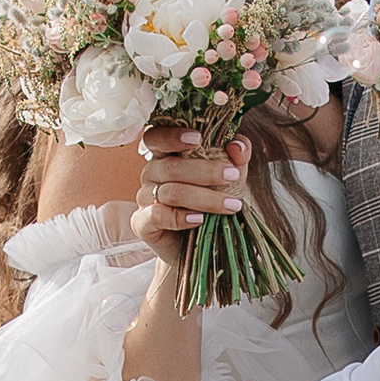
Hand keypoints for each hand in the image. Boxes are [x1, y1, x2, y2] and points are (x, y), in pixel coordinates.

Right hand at [135, 127, 241, 249]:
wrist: (202, 245)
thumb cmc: (213, 204)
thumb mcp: (231, 177)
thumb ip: (237, 157)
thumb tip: (236, 145)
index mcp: (166, 156)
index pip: (157, 137)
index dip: (172, 135)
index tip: (197, 138)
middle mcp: (151, 174)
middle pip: (170, 166)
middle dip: (205, 171)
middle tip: (233, 176)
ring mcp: (144, 199)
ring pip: (169, 191)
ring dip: (204, 198)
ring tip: (231, 205)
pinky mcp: (142, 223)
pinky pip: (156, 215)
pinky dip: (180, 217)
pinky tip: (199, 219)